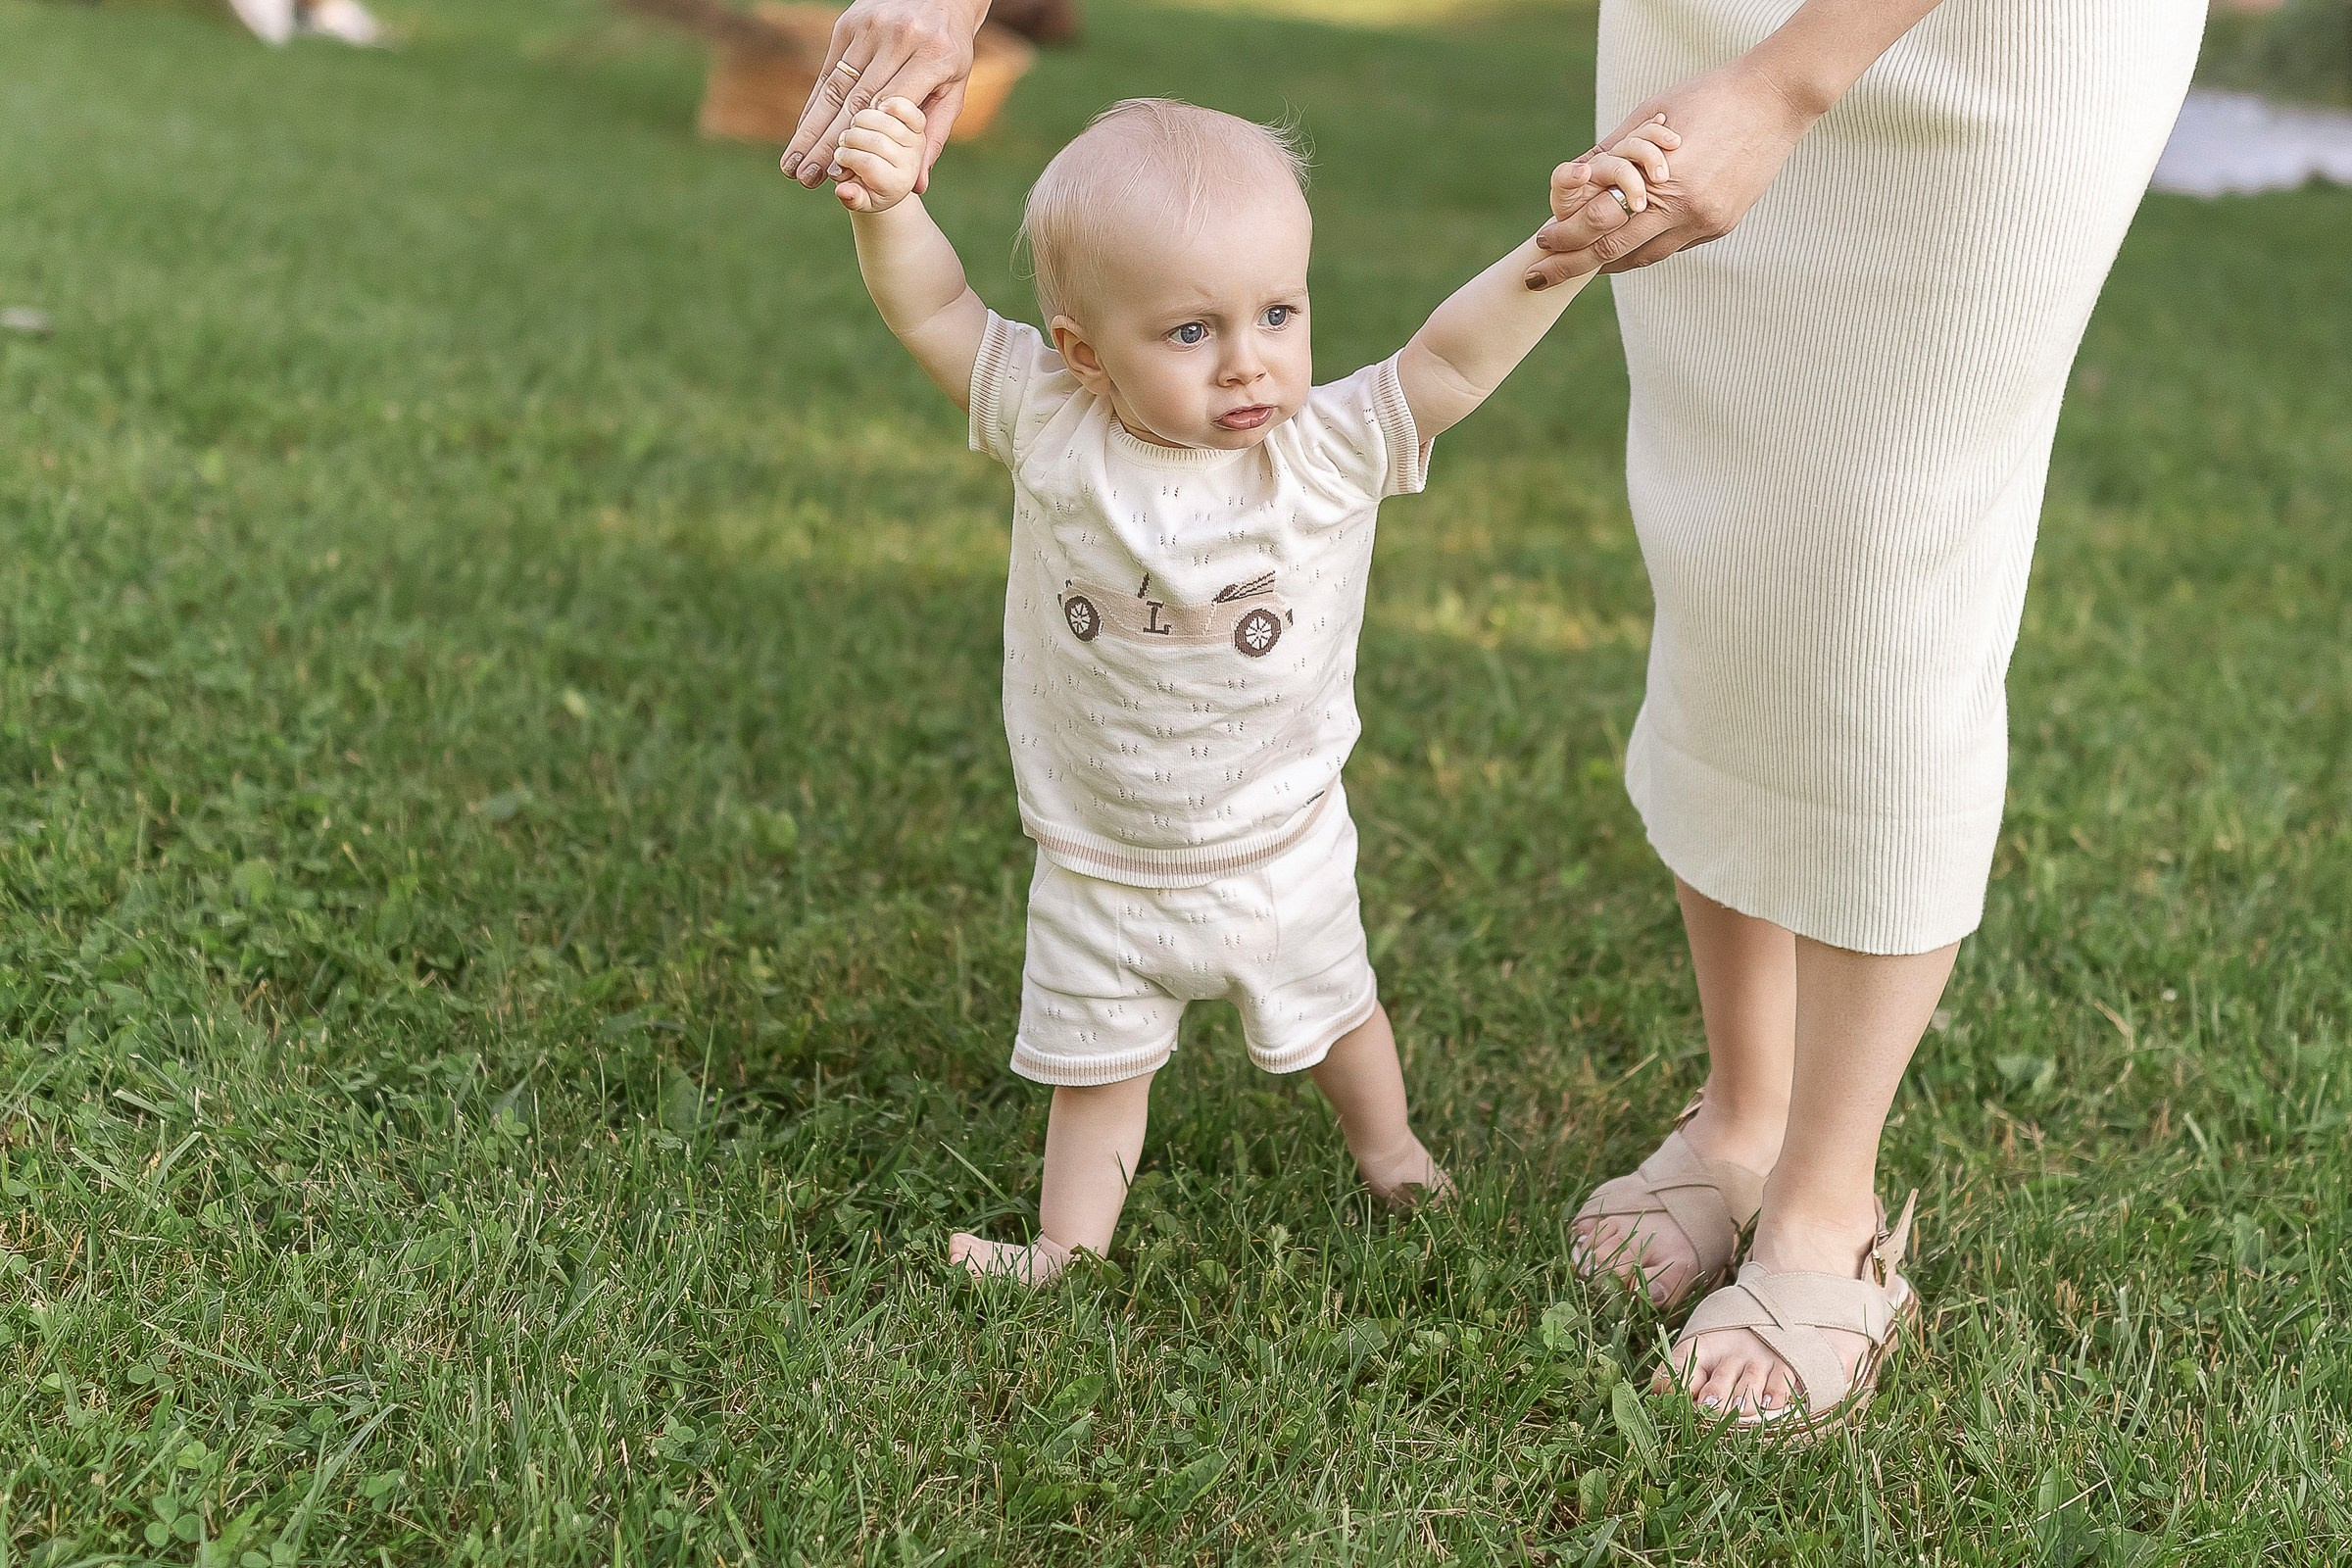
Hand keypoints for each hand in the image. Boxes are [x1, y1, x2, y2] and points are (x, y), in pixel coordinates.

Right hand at [781, 0, 987, 194]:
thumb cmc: (949, 50)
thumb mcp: (954, 91)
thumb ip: (934, 137)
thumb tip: (918, 186)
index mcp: (932, 56)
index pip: (888, 108)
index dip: (860, 144)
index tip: (839, 174)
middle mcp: (899, 38)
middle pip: (854, 101)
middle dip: (826, 145)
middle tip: (806, 178)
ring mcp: (871, 27)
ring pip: (835, 88)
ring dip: (810, 129)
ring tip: (794, 164)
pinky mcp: (848, 22)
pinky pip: (828, 71)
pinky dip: (814, 105)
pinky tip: (802, 132)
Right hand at [834, 99, 927, 212]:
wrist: (895, 174)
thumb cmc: (871, 186)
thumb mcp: (862, 199)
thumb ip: (852, 197)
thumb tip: (842, 191)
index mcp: (899, 183)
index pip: (868, 164)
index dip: (846, 157)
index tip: (838, 157)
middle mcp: (912, 162)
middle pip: (875, 141)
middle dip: (850, 139)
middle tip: (843, 142)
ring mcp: (916, 139)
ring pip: (883, 120)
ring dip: (860, 119)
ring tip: (854, 128)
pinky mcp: (917, 120)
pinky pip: (903, 107)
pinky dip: (888, 105)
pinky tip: (875, 109)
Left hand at [1529, 57, 1816, 282]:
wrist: (1775, 99)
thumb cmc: (1708, 96)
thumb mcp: (1650, 115)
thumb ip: (1611, 151)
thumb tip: (1573, 177)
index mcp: (1661, 181)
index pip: (1598, 222)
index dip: (1565, 238)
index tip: (1540, 245)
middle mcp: (1684, 210)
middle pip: (1614, 251)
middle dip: (1572, 266)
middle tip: (1539, 276)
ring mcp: (1706, 222)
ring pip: (1645, 257)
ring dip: (1609, 263)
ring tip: (1580, 264)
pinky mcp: (1722, 225)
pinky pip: (1674, 246)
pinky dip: (1645, 248)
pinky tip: (1625, 247)